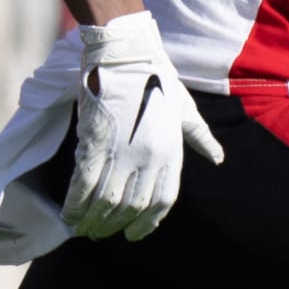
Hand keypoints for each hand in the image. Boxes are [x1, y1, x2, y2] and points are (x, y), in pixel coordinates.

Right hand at [63, 11, 223, 241]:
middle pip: (132, 207)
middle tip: (102, 232)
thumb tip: (218, 158)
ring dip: (93, 221)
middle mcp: (148, 157)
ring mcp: (121, 152)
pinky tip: (70, 214)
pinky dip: (75, 205)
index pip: (163, 201)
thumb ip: (201, 137)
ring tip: (84, 228)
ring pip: (106, 202)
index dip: (147, 223)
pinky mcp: (94, 144)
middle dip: (115, 225)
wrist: (127, 54)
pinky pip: (82, 187)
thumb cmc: (158, 79)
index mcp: (172, 149)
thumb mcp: (185, 108)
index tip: (134, 234)